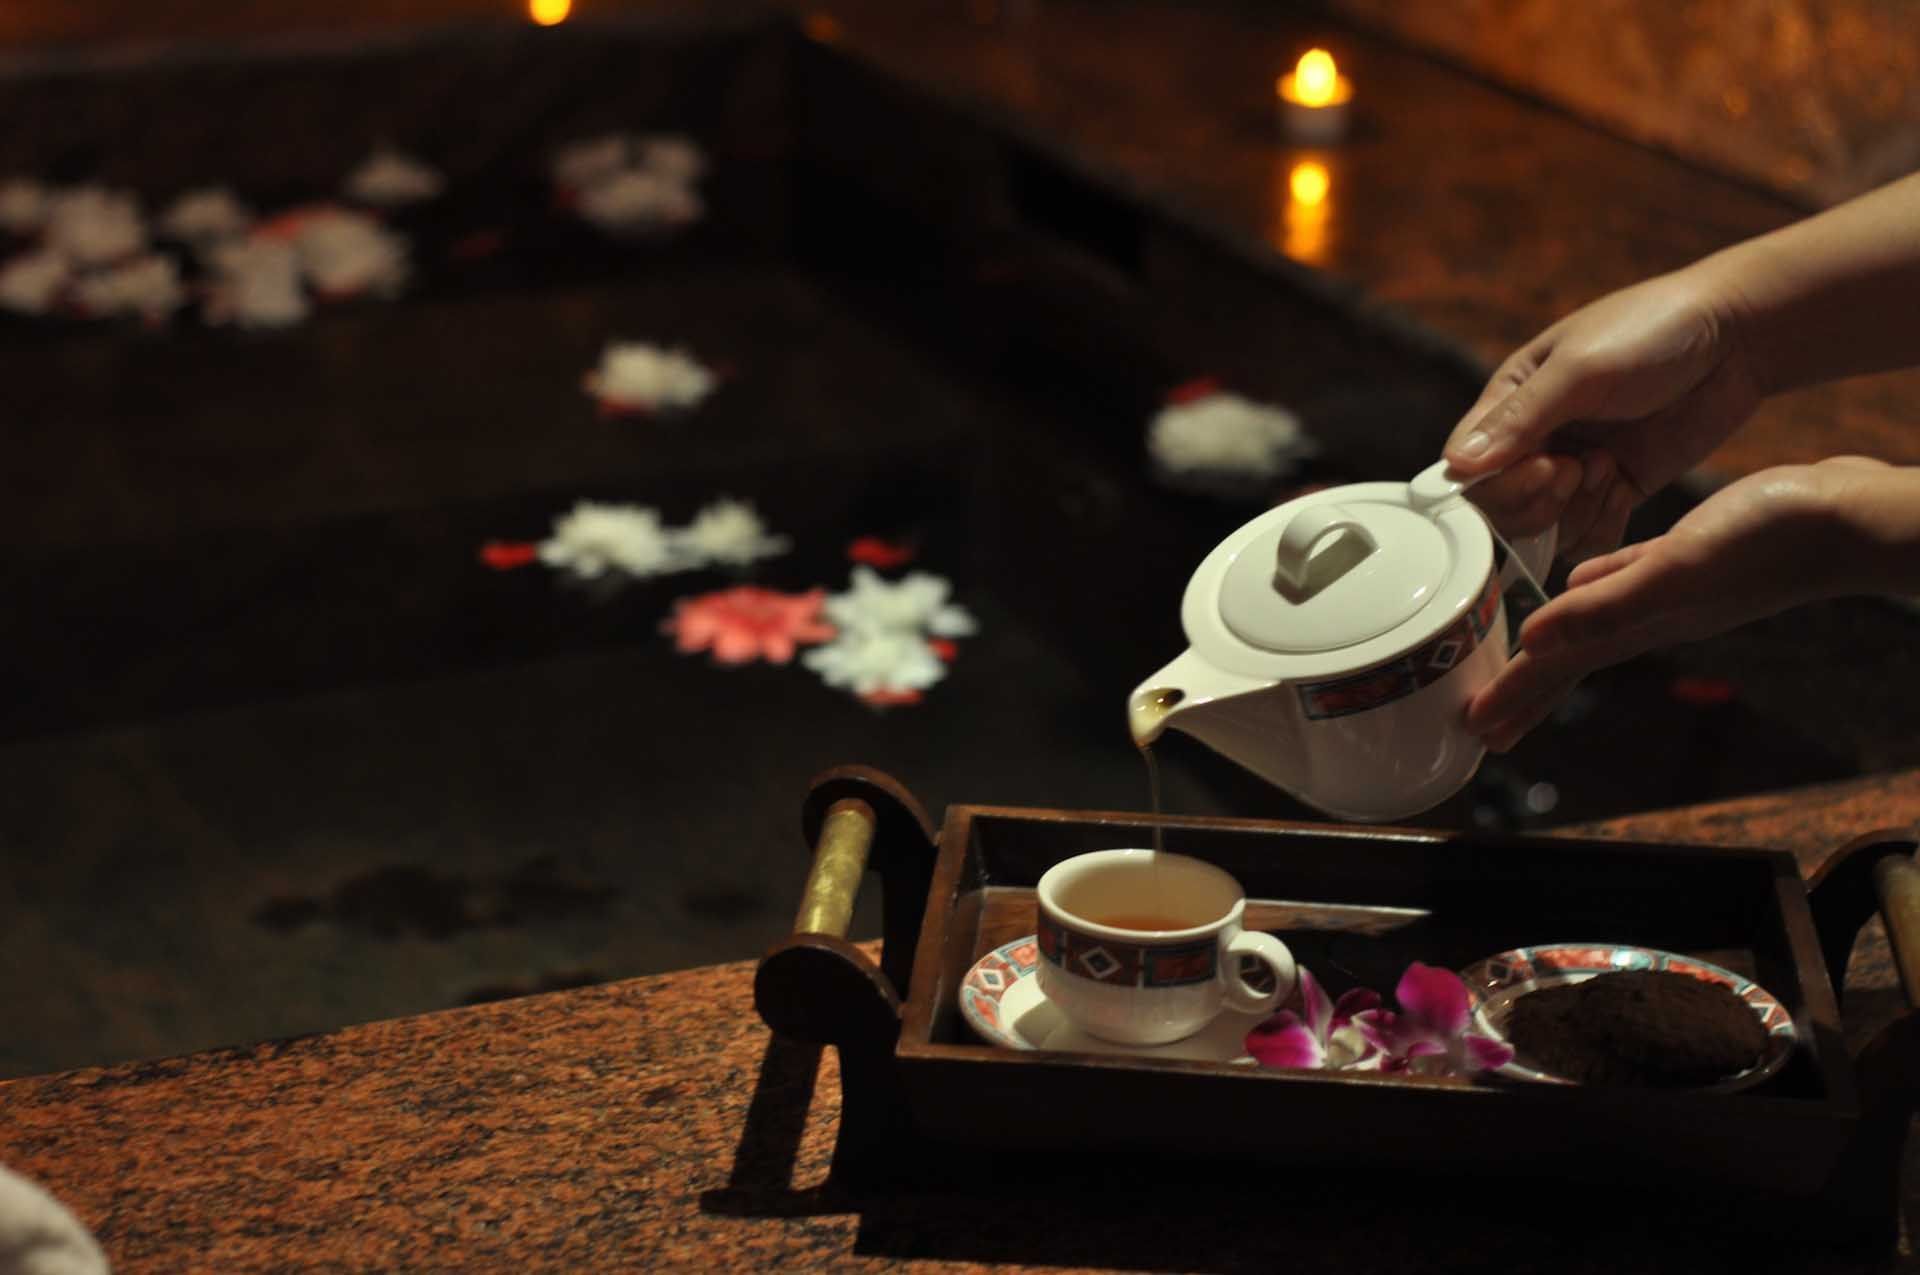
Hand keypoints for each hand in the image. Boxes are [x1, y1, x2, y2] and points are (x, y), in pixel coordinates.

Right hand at [1443, 267, 1762, 563]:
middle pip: (1501, 508)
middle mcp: (1535, 440)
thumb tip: (1458, 467)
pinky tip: (1625, 488)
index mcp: (1510, 401)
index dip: (1497, 484)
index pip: (1468, 467)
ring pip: (1544, 529)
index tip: (1544, 465)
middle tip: (1579, 469)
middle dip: (1538, 500)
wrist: (1738, 336)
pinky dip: (1602, 525)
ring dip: (1575, 510)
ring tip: (1611, 468)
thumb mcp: (1581, 370)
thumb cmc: (1651, 332)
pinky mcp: (1616, 489)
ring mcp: (1575, 469)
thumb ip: (1520, 419)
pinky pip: (1588, 536)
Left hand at [1465, 458, 1882, 751]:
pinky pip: (1625, 578)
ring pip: (1593, 621)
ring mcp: (1671, 588)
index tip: (1473, 731)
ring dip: (1556, 644)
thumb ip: (1607, 605)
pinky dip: (1597, 586)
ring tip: (1524, 660)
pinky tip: (1583, 580)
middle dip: (1525, 691)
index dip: (1513, 698)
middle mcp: (1649, 613)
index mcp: (1637, 621)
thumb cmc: (1772, 541)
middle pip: (1569, 658)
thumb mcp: (1676, 569)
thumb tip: (1534, 640)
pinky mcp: (1690, 554)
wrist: (1849, 517)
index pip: (1556, 669)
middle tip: (1484, 724)